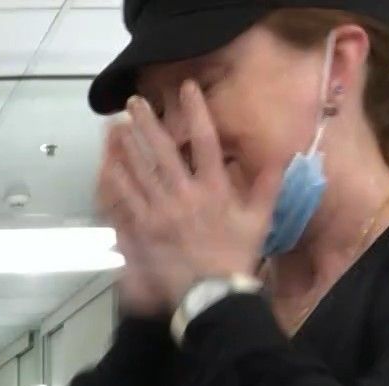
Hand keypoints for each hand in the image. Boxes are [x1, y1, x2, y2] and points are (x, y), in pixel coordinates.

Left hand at [102, 82, 281, 312]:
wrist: (212, 293)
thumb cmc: (236, 258)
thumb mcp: (259, 221)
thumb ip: (267, 188)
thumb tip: (281, 159)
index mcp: (215, 189)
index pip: (205, 141)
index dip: (196, 112)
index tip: (186, 89)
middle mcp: (186, 195)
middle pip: (163, 150)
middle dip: (148, 123)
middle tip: (134, 102)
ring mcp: (162, 212)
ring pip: (140, 171)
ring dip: (127, 146)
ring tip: (115, 126)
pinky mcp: (144, 230)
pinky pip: (127, 200)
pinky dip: (116, 180)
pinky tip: (107, 164)